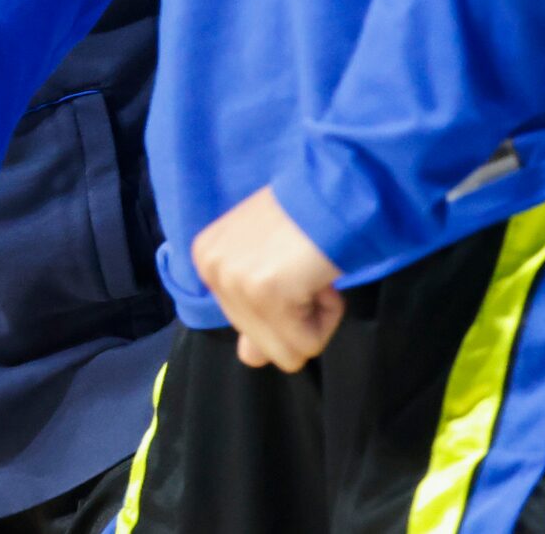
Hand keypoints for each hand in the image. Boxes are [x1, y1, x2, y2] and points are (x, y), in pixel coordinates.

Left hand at [192, 187, 342, 371]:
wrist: (339, 187)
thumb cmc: (308, 217)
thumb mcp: (267, 258)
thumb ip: (254, 309)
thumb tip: (249, 358)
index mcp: (206, 258)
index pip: (242, 326)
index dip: (281, 302)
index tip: (290, 263)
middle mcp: (211, 268)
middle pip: (260, 346)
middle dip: (295, 314)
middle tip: (304, 267)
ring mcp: (236, 282)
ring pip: (286, 353)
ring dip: (314, 318)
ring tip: (312, 272)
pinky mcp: (266, 294)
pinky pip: (306, 344)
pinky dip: (328, 317)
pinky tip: (322, 278)